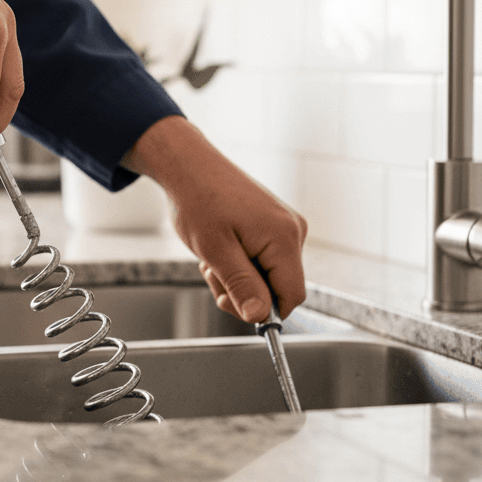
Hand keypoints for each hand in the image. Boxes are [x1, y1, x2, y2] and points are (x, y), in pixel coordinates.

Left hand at [122, 116, 307, 322]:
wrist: (188, 165)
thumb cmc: (197, 200)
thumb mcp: (215, 250)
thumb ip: (241, 284)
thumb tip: (260, 316)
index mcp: (284, 237)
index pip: (292, 296)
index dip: (263, 310)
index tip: (230, 303)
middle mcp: (293, 230)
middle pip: (278, 287)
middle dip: (243, 289)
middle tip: (211, 273)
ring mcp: (284, 226)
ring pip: (267, 275)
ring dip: (237, 275)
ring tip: (211, 255)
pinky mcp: (274, 224)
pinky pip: (263, 258)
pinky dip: (240, 261)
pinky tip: (220, 245)